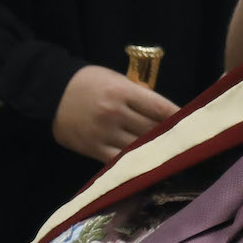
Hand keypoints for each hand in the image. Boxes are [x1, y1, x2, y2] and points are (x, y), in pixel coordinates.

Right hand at [52, 65, 178, 162]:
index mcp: (123, 91)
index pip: (159, 106)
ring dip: (155, 150)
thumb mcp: (115, 79)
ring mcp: (104, 132)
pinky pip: (119, 160)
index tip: (192, 123)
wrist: (50, 93)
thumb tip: (163, 111)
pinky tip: (146, 163)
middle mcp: (115, 112)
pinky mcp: (93, 148)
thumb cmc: (88, 82)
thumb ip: (138, 94)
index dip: (178, 117)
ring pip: (139, 146)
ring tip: (170, 155)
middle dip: (169, 135)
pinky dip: (134, 162)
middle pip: (152, 128)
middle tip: (186, 141)